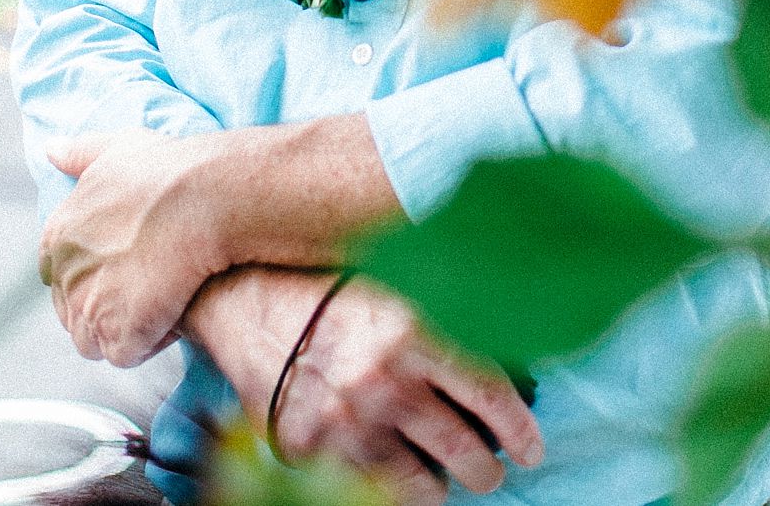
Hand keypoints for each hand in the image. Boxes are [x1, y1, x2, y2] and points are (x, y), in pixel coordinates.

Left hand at [41, 130, 227, 366]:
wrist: (203, 198)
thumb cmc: (166, 170)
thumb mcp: (118, 148)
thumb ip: (81, 154)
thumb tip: (51, 150)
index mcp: (56, 236)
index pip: (56, 274)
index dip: (91, 275)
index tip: (123, 268)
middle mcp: (64, 274)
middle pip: (73, 311)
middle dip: (106, 307)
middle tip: (148, 290)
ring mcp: (88, 308)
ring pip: (93, 340)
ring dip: (122, 331)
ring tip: (160, 309)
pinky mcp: (118, 334)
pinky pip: (125, 353)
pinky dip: (147, 342)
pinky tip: (173, 319)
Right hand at [191, 268, 541, 504]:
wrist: (239, 297)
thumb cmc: (323, 285)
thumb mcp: (393, 284)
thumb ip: (442, 321)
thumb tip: (500, 357)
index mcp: (413, 330)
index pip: (490, 394)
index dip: (520, 429)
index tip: (531, 447)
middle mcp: (384, 379)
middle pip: (465, 450)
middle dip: (487, 469)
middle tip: (491, 468)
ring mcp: (346, 421)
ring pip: (424, 485)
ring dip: (442, 486)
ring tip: (445, 476)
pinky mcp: (311, 448)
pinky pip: (371, 492)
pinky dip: (391, 490)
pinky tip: (396, 475)